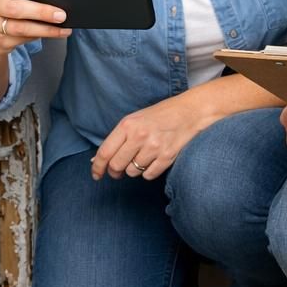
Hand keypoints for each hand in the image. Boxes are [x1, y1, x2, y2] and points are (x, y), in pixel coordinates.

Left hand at [93, 91, 213, 180]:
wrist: (189, 112)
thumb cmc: (159, 115)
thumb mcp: (134, 120)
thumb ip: (117, 139)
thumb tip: (97, 160)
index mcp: (128, 125)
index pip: (105, 153)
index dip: (97, 167)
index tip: (96, 175)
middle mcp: (139, 136)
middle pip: (116, 166)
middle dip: (115, 171)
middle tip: (118, 170)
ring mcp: (154, 147)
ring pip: (132, 172)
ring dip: (134, 169)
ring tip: (142, 158)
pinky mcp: (167, 157)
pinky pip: (148, 175)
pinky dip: (148, 172)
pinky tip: (153, 161)